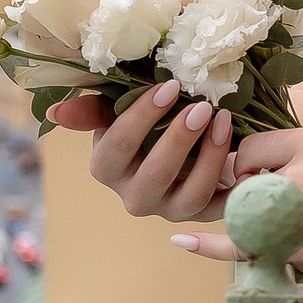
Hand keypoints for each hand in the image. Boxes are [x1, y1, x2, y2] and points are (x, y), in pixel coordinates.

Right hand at [52, 83, 234, 223]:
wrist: (189, 145)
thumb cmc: (150, 121)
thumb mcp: (121, 110)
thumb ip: (94, 109)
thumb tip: (56, 112)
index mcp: (107, 168)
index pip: (117, 145)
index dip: (142, 116)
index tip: (170, 86)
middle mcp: (135, 196)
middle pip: (154, 175)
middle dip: (178, 140)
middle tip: (202, 106)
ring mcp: (170, 210)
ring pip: (190, 195)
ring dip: (209, 157)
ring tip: (224, 121)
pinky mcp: (203, 216)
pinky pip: (221, 208)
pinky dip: (235, 185)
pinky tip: (246, 156)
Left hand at [167, 126, 302, 301]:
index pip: (255, 146)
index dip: (252, 167)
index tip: (261, 183)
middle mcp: (300, 170)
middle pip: (242, 179)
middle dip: (248, 196)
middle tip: (276, 214)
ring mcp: (296, 209)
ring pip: (245, 213)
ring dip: (255, 224)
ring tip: (297, 235)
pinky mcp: (297, 247)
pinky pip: (243, 245)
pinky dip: (209, 245)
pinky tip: (184, 242)